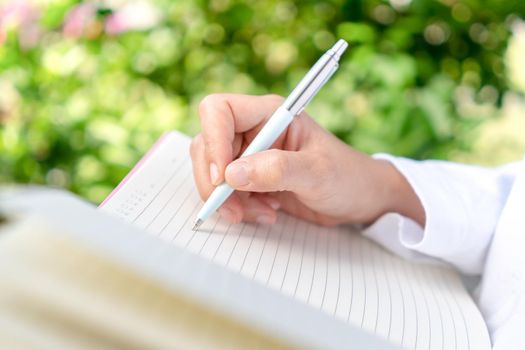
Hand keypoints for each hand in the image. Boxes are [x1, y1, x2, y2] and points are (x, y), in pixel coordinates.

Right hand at [190, 94, 424, 225]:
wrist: (360, 199)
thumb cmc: (348, 176)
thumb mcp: (317, 173)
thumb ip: (277, 170)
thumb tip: (231, 175)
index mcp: (270, 114)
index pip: (220, 111)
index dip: (213, 140)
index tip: (224, 177)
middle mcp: (255, 131)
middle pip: (208, 144)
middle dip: (215, 181)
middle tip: (233, 209)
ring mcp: (251, 155)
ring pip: (213, 171)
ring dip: (227, 199)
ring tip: (261, 213)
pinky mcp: (251, 178)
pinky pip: (225, 190)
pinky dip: (237, 207)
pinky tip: (265, 213)